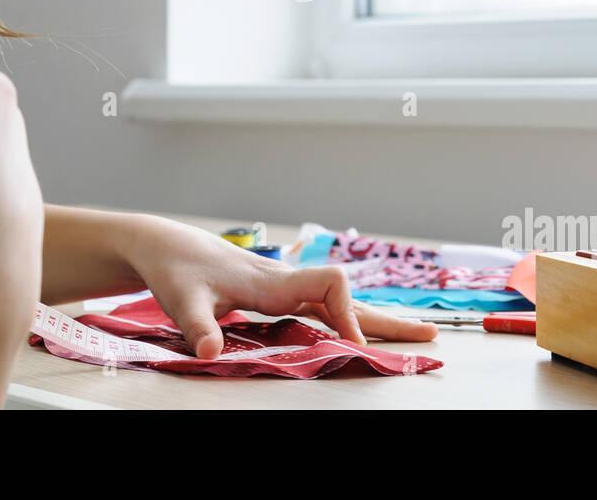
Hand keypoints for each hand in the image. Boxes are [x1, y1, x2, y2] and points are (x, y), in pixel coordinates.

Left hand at [123, 217, 438, 358]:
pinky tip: (359, 330)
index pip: (329, 286)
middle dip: (388, 319)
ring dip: (374, 320)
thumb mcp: (180, 299)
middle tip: (430, 338)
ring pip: (340, 303)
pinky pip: (323, 307)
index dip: (348, 315)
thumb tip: (209, 352)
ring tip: (413, 335)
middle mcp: (285, 281)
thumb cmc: (175, 268)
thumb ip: (196, 326)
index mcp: (271, 281)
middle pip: (348, 297)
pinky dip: (348, 319)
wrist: (166, 244)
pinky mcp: (276, 292)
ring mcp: (283, 286)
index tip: (352, 348)